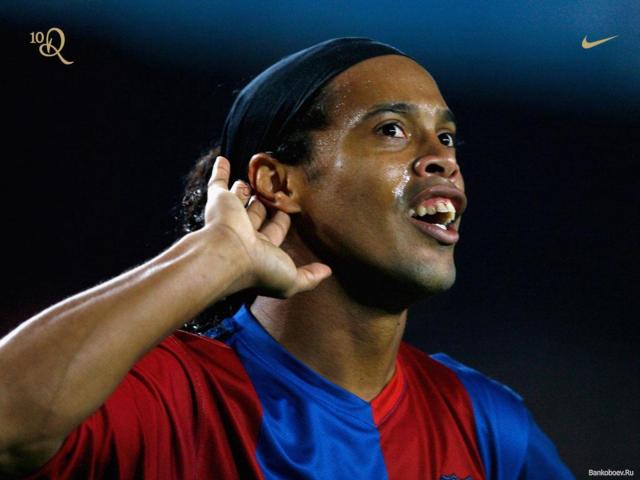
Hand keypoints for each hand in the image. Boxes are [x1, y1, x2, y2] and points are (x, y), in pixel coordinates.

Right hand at [203, 156, 331, 297]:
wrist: (228, 256)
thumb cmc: (259, 269)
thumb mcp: (291, 279)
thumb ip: (309, 276)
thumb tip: (327, 272)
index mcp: (261, 249)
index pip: (275, 231)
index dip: (282, 222)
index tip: (290, 211)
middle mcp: (245, 233)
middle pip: (258, 213)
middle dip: (266, 203)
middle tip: (275, 189)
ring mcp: (231, 216)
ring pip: (240, 199)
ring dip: (246, 189)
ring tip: (256, 177)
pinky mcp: (218, 201)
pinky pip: (218, 183)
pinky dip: (220, 171)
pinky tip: (224, 160)